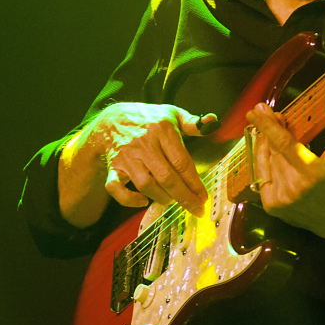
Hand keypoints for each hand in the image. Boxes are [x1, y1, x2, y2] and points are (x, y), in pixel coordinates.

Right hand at [91, 103, 214, 216]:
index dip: (195, 183)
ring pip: (145, 184)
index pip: (182, 162)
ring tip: (172, 200)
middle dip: (184, 197)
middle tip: (196, 209)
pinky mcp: (113, 167)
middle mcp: (144, 144)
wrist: (112, 119)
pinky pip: (116, 188)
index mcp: (162, 130)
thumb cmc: (148, 119)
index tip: (204, 198)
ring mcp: (127, 157)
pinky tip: (143, 201)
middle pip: (166, 177)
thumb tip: (212, 121)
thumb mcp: (172, 114)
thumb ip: (193, 122)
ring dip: (162, 197)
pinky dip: (129, 199)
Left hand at [246, 99, 324, 242]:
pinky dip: (263, 161)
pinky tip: (268, 151)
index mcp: (312, 172)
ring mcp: (280, 198)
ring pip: (265, 161)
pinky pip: (261, 175)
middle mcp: (294, 186)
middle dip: (269, 130)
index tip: (256, 110)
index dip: (268, 125)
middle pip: (273, 150)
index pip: (283, 143)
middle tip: (270, 114)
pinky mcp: (272, 206)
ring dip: (264, 144)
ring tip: (269, 131)